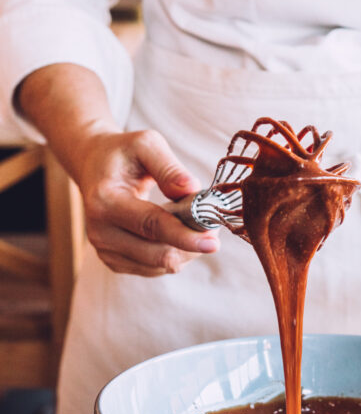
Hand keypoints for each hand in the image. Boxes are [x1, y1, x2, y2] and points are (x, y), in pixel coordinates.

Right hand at [74, 127, 219, 276]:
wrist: (94, 166)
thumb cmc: (123, 153)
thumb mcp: (146, 144)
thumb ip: (169, 167)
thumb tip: (192, 189)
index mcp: (105, 200)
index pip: (151, 225)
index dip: (184, 235)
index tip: (213, 241)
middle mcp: (100, 231)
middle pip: (157, 253)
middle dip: (192, 244)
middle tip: (212, 228)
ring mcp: (105, 249)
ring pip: (159, 265)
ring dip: (185, 251)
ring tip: (195, 226)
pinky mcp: (114, 261)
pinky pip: (155, 268)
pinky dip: (173, 254)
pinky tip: (178, 234)